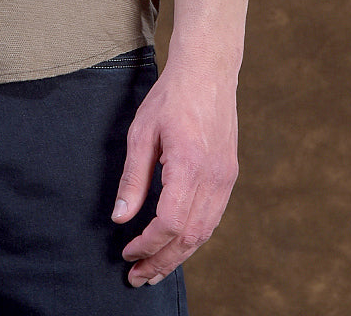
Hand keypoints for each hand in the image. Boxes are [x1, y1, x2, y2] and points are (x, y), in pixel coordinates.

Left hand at [110, 57, 238, 286]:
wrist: (208, 71)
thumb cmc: (171, 97)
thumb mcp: (142, 132)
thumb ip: (133, 178)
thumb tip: (121, 217)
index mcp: (189, 166)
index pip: (169, 223)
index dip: (147, 245)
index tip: (127, 254)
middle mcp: (213, 178)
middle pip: (189, 237)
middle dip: (162, 261)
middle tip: (138, 278)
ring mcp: (225, 178)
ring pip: (204, 232)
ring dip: (179, 256)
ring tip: (155, 270)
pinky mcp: (229, 175)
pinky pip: (213, 218)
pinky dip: (194, 237)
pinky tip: (177, 244)